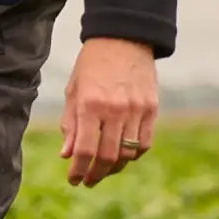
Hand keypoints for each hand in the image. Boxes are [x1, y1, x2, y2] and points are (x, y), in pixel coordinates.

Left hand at [59, 37, 157, 186]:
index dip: (78, 171)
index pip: (85, 150)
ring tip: (102, 169)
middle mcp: (115, 110)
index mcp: (90, 104)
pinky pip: (144, 144)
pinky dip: (132, 155)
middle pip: (107, 157)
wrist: (123, 37)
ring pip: (127, 154)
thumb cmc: (92, 64)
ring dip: (113, 168)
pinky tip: (121, 156)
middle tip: (87, 180)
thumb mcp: (74, 89)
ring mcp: (136, 110)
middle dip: (95, 174)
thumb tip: (66, 155)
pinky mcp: (152, 109)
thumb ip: (70, 123)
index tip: (73, 180)